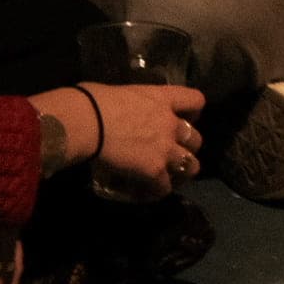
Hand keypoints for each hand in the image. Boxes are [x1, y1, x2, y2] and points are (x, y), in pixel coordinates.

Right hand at [81, 81, 208, 193]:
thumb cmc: (93, 101)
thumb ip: (132, 104)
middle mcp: (170, 124)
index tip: (184, 119)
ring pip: (191, 165)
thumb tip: (120, 111)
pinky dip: (157, 190)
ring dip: (181, 172)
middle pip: (196, 139)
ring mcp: (166, 149)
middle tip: (172, 153)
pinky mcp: (155, 171)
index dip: (193, 112)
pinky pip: (165, 187)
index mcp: (162, 99)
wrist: (87, 122)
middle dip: (187, 147)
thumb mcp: (121, 93)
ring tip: (168, 177)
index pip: (196, 100)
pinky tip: (146, 190)